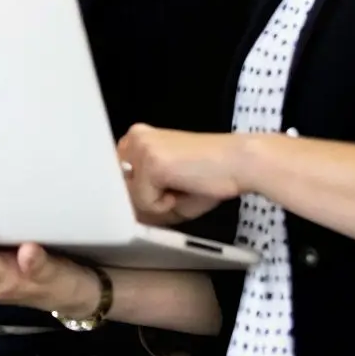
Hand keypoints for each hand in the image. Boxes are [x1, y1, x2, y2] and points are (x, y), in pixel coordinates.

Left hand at [116, 124, 249, 225]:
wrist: (239, 163)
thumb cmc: (209, 177)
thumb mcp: (166, 189)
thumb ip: (141, 200)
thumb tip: (120, 217)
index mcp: (136, 139)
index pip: (115, 179)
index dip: (135, 194)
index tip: (156, 195)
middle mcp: (134, 138)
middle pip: (119, 189)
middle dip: (144, 200)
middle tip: (175, 192)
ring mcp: (141, 149)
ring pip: (131, 198)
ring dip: (158, 204)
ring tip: (183, 187)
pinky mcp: (151, 163)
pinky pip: (146, 202)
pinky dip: (167, 206)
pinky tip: (186, 187)